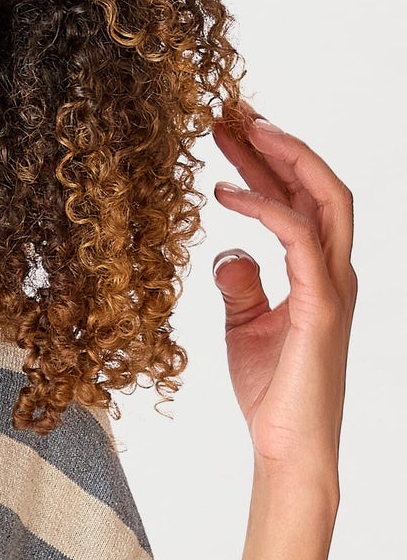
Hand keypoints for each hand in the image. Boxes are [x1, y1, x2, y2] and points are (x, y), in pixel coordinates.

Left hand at [210, 113, 355, 490]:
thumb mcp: (245, 327)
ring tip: (237, 132)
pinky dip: (262, 208)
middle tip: (233, 114)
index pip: (302, 201)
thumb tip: (228, 252)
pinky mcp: (320, 304)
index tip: (232, 136)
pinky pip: (296, 236)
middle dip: (279, 144)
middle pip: (318, 186)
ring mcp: (333, 285)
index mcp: (320, 274)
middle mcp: (334, 271)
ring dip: (280, 158)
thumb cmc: (273, 393)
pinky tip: (225, 194)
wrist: (288, 445)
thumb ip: (242, 286)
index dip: (271, 164)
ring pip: (323, 198)